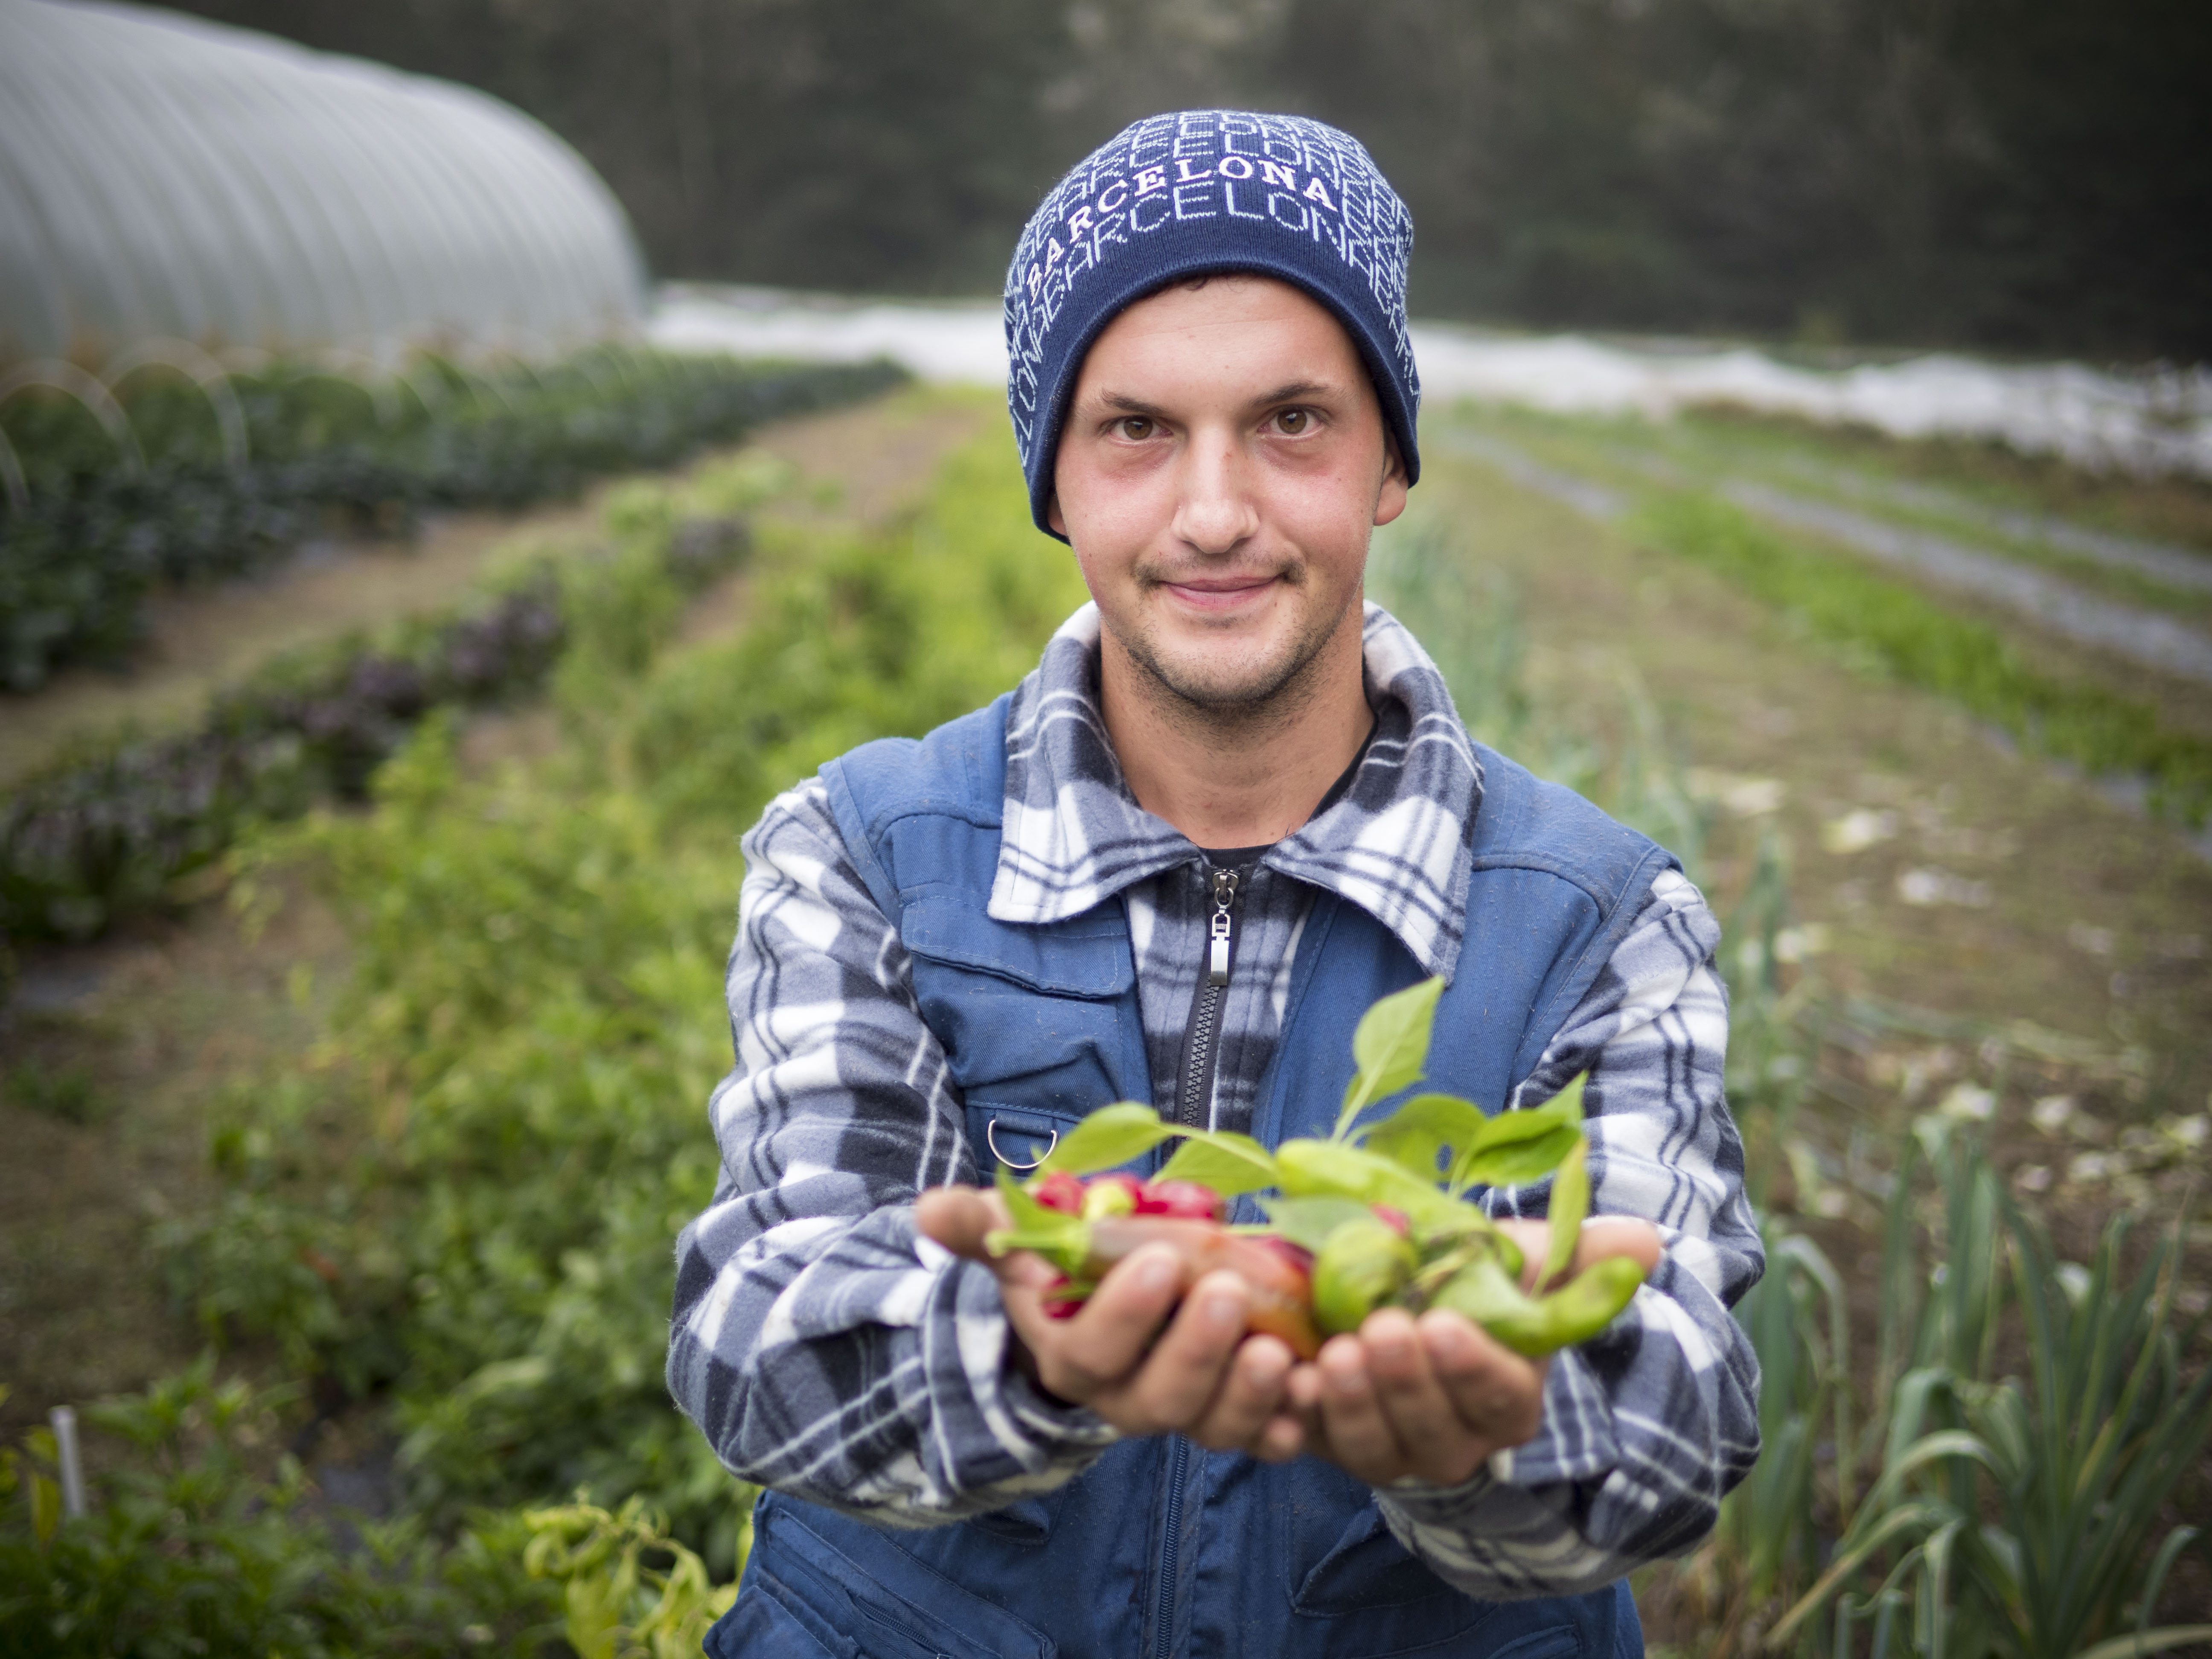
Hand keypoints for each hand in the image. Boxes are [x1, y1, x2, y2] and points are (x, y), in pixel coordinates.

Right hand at [915, 1186, 1306, 1461]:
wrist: (1116, 1310)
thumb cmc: (1074, 1272)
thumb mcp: (1030, 1242)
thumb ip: (988, 1227)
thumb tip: (928, 1211)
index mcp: (1073, 1356)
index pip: (1092, 1350)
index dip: (1124, 1314)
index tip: (1161, 1260)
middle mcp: (1125, 1398)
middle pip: (1157, 1398)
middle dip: (1195, 1350)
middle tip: (1228, 1292)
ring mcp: (1183, 1413)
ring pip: (1211, 1426)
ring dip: (1248, 1395)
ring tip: (1284, 1351)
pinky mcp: (1233, 1417)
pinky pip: (1259, 1437)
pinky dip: (1285, 1424)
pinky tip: (1312, 1396)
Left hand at [1286, 1215, 1661, 1486]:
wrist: (1407, 1308)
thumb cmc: (1476, 1287)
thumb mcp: (1522, 1262)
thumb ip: (1579, 1255)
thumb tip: (1643, 1242)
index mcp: (1507, 1400)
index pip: (1499, 1397)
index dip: (1473, 1368)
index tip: (1444, 1324)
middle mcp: (1454, 1440)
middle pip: (1434, 1431)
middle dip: (1406, 1383)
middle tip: (1380, 1329)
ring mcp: (1391, 1448)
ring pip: (1375, 1448)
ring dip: (1353, 1405)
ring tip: (1334, 1353)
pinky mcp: (1332, 1441)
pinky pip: (1313, 1445)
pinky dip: (1300, 1420)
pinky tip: (1289, 1381)